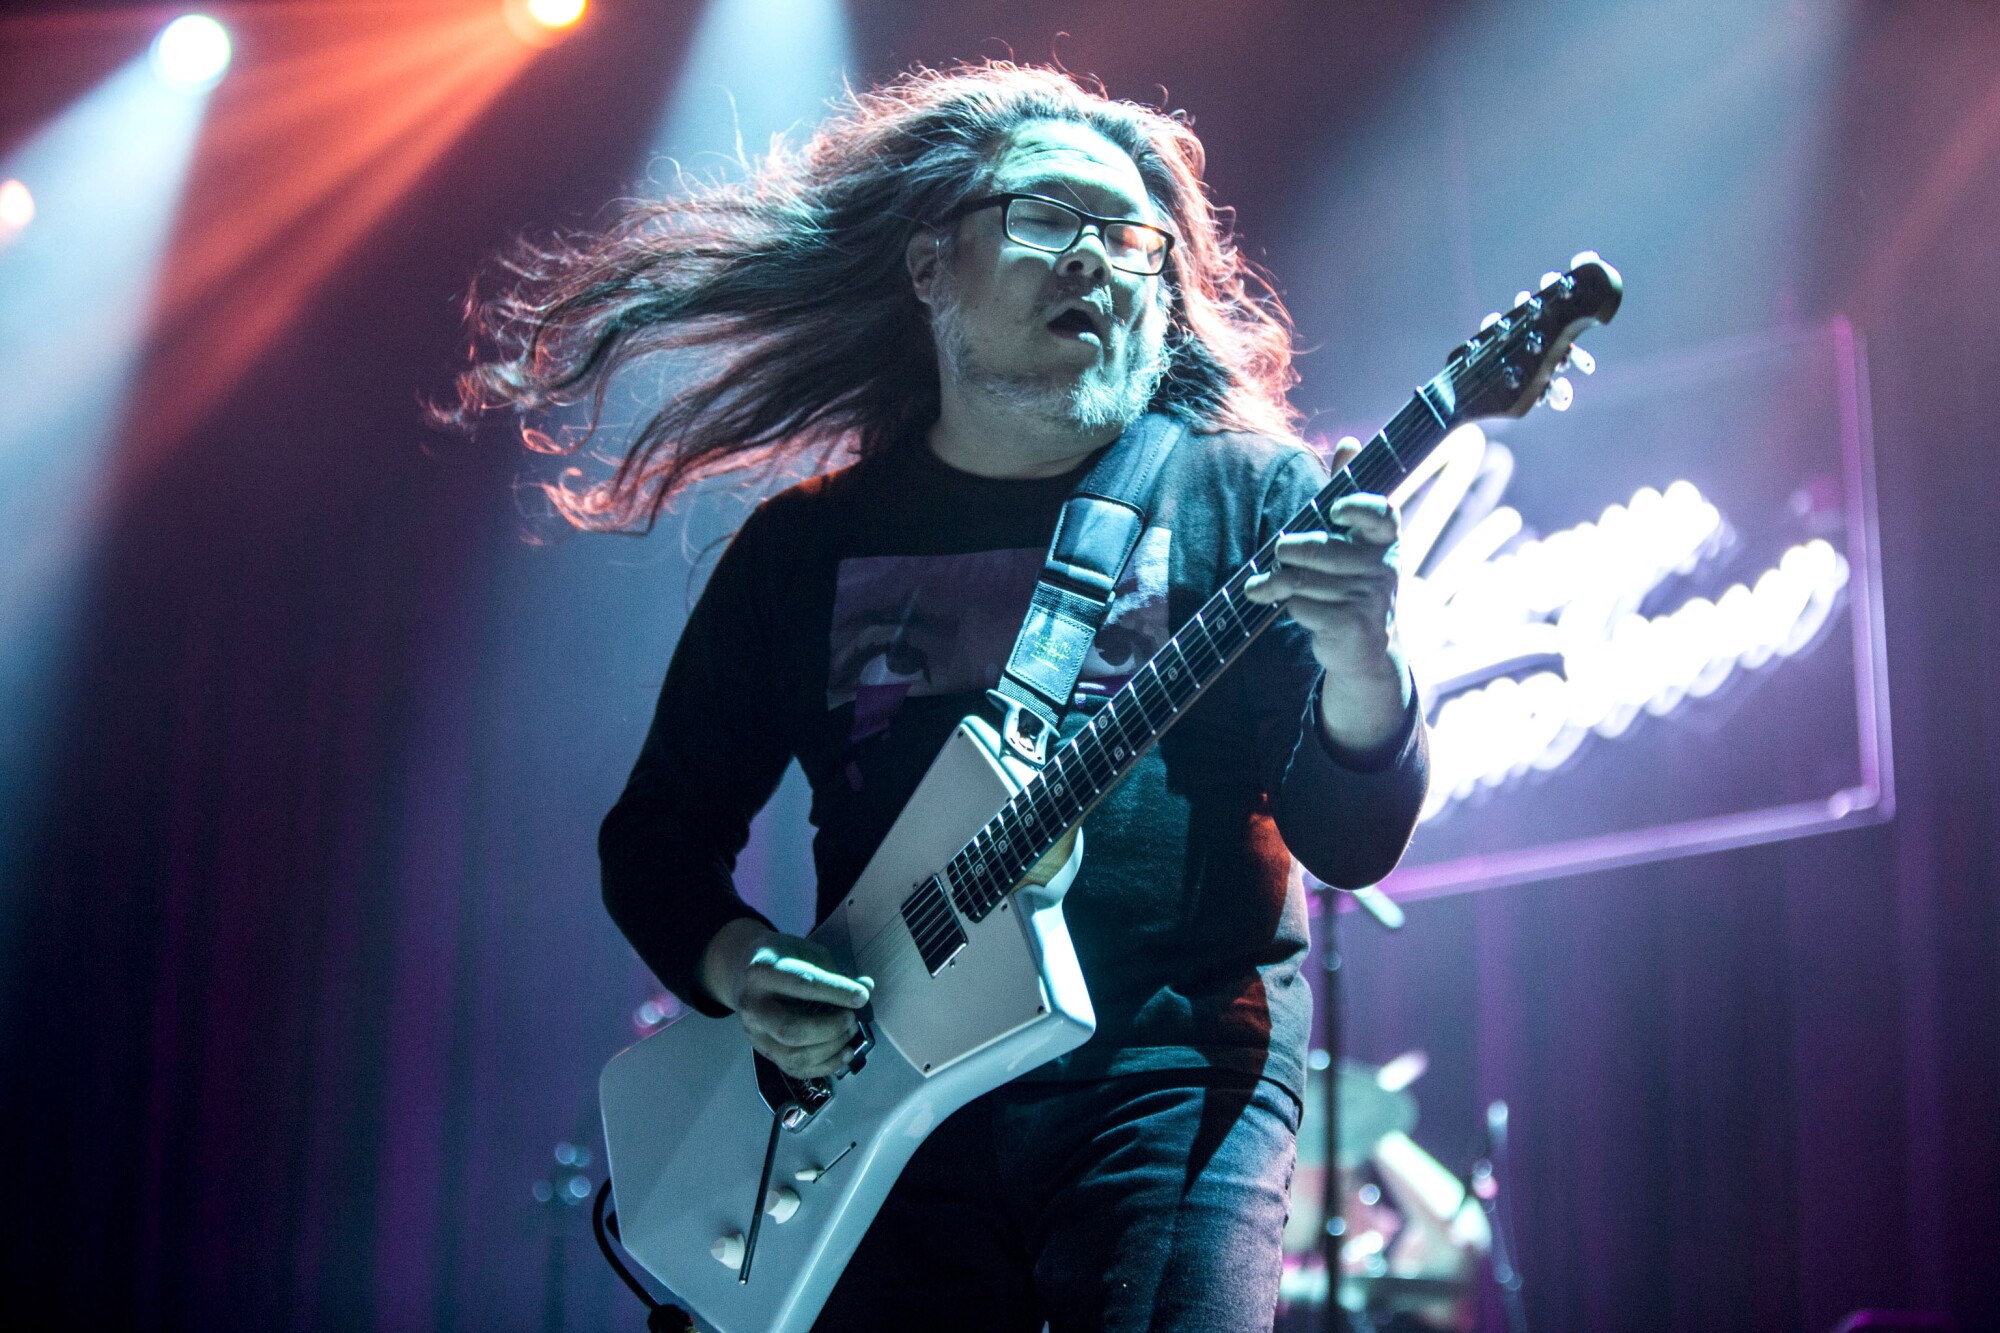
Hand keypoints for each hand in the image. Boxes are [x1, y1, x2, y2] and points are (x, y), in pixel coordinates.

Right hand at [700, 918, 872, 1079]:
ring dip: (830, 1049)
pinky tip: (845, 1053)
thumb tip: (865, 989)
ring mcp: (755, 1034)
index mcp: (763, 972)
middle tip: (852, 1018)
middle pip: (791, 1029)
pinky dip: (825, 1065)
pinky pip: (795, 1069)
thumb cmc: (780, 958)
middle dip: (830, 1028)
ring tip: (850, 1033)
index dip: (836, 992)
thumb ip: (833, 971)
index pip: (802, 985)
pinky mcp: (763, 1051)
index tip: (862, 997)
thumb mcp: (804, 951)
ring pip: (793, 1055)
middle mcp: (753, 1006)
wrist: (742, 972)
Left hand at [1242, 491, 1411, 753]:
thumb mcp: (1354, 537)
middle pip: (1321, 549)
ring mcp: (1369, 598)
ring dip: (1275, 582)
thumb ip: (1347, 491)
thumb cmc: (1352, 579)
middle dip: (1289, 550)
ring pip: (1303, 579)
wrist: (1366, 646)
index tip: (1334, 509)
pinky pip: (1302, 606)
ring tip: (1261, 586)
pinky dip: (1288, 607)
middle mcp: (1383, 566)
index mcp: (1386, 538)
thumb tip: (1349, 441)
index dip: (1357, 507)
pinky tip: (1293, 609)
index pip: (1380, 514)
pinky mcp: (1351, 625)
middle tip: (1279, 551)